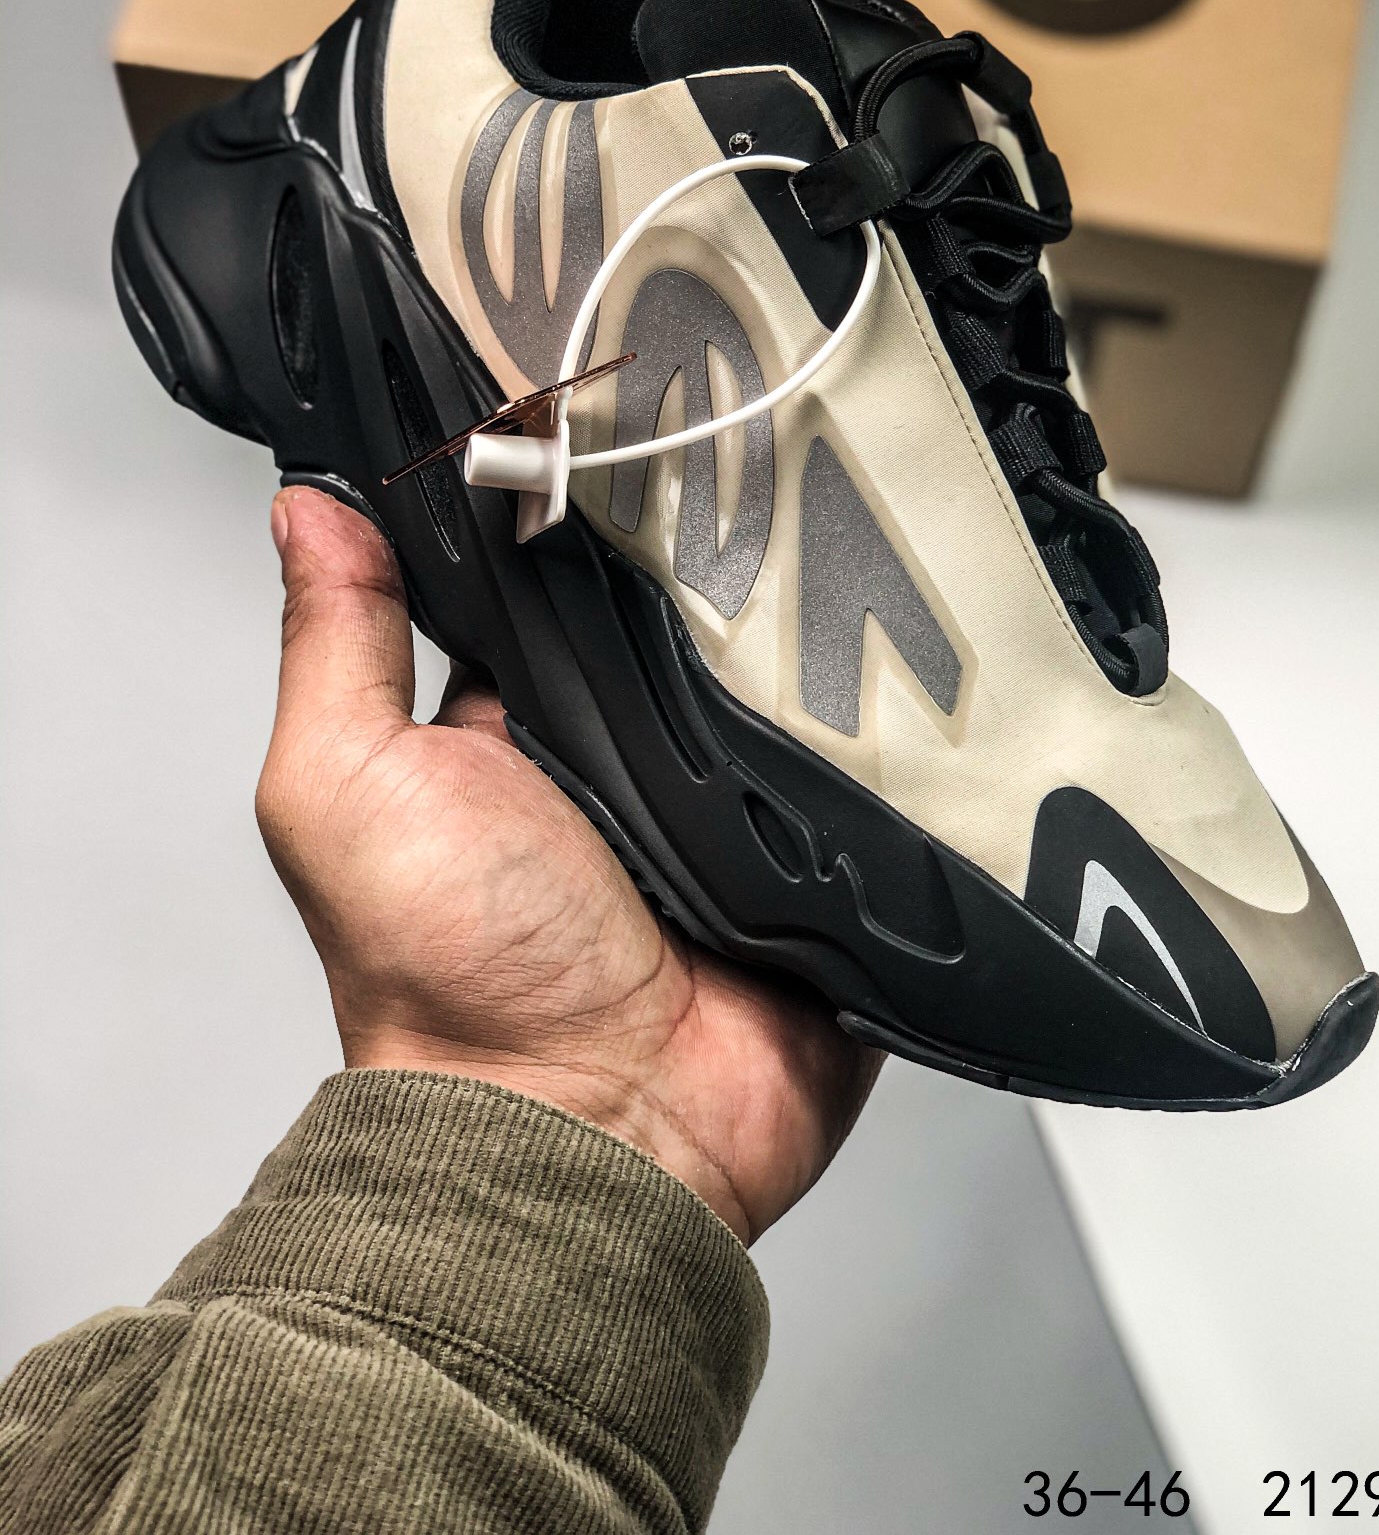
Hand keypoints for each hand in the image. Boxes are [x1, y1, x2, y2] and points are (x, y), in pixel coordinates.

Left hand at [256, 486, 880, 1241]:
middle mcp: (619, 762)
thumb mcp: (349, 784)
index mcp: (509, 731)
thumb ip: (337, 642)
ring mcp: (725, 811)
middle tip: (744, 478)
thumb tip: (307, 508)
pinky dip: (876, 730)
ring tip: (833, 559)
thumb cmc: (450, 982)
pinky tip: (896, 670)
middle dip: (710, 562)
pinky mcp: (815, 861)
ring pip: (784, 678)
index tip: (608, 416)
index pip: (553, 582)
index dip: (573, 504)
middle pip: (681, 619)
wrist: (595, 1137)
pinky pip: (866, 768)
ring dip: (802, 641)